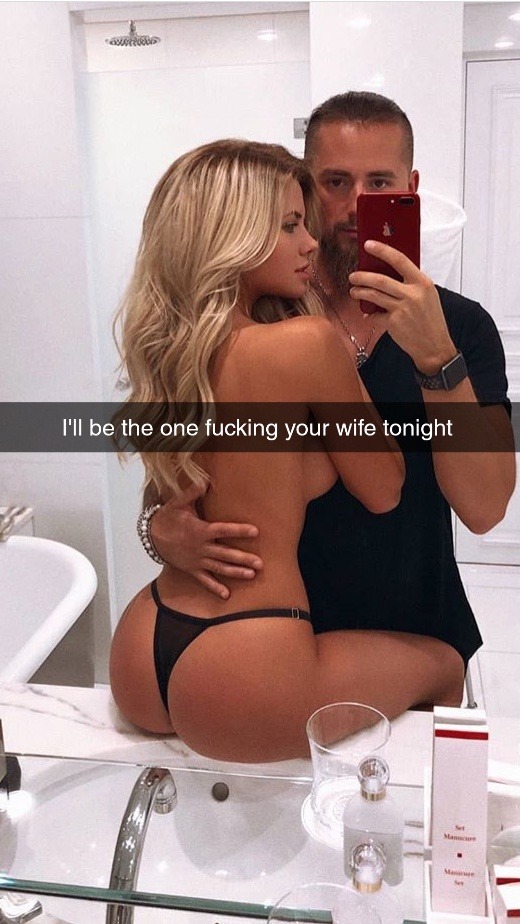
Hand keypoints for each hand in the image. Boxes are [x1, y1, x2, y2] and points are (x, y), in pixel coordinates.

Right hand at [150, 484, 262, 598]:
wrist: (152, 536)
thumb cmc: (168, 517)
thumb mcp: (178, 503)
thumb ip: (192, 493)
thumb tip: (204, 481)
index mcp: (200, 531)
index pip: (223, 530)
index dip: (239, 530)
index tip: (255, 531)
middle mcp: (201, 548)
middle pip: (225, 554)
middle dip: (243, 559)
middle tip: (260, 563)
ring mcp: (197, 561)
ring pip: (219, 568)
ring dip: (235, 572)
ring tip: (251, 575)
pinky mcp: (192, 569)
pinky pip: (204, 581)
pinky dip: (215, 588)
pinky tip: (226, 595)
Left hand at [349, 240, 456, 373]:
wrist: (435, 346)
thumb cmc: (431, 321)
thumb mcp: (428, 296)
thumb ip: (411, 284)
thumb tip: (390, 274)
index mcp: (422, 283)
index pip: (400, 260)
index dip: (382, 250)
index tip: (368, 245)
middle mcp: (413, 294)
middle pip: (380, 279)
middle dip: (362, 276)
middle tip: (353, 276)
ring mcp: (402, 308)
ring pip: (374, 295)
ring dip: (360, 292)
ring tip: (354, 291)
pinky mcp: (393, 322)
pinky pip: (376, 315)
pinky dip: (370, 315)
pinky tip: (368, 315)